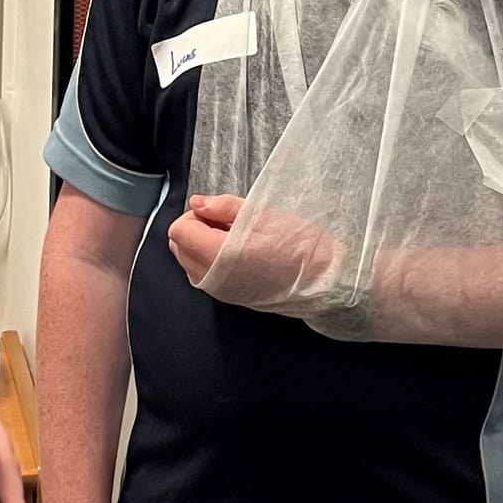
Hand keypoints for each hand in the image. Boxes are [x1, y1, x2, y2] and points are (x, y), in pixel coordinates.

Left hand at [167, 193, 336, 303]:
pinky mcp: (230, 298)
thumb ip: (223, 208)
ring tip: (235, 238)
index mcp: (218, 255)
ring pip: (189, 263)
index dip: (195, 215)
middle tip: (225, 222)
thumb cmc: (299, 246)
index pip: (178, 231)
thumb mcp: (261, 214)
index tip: (218, 213)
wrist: (324, 280)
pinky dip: (211, 261)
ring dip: (202, 246)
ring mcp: (220, 292)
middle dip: (195, 229)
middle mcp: (212, 279)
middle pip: (178, 248)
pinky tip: (239, 253)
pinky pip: (204, 276)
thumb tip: (198, 203)